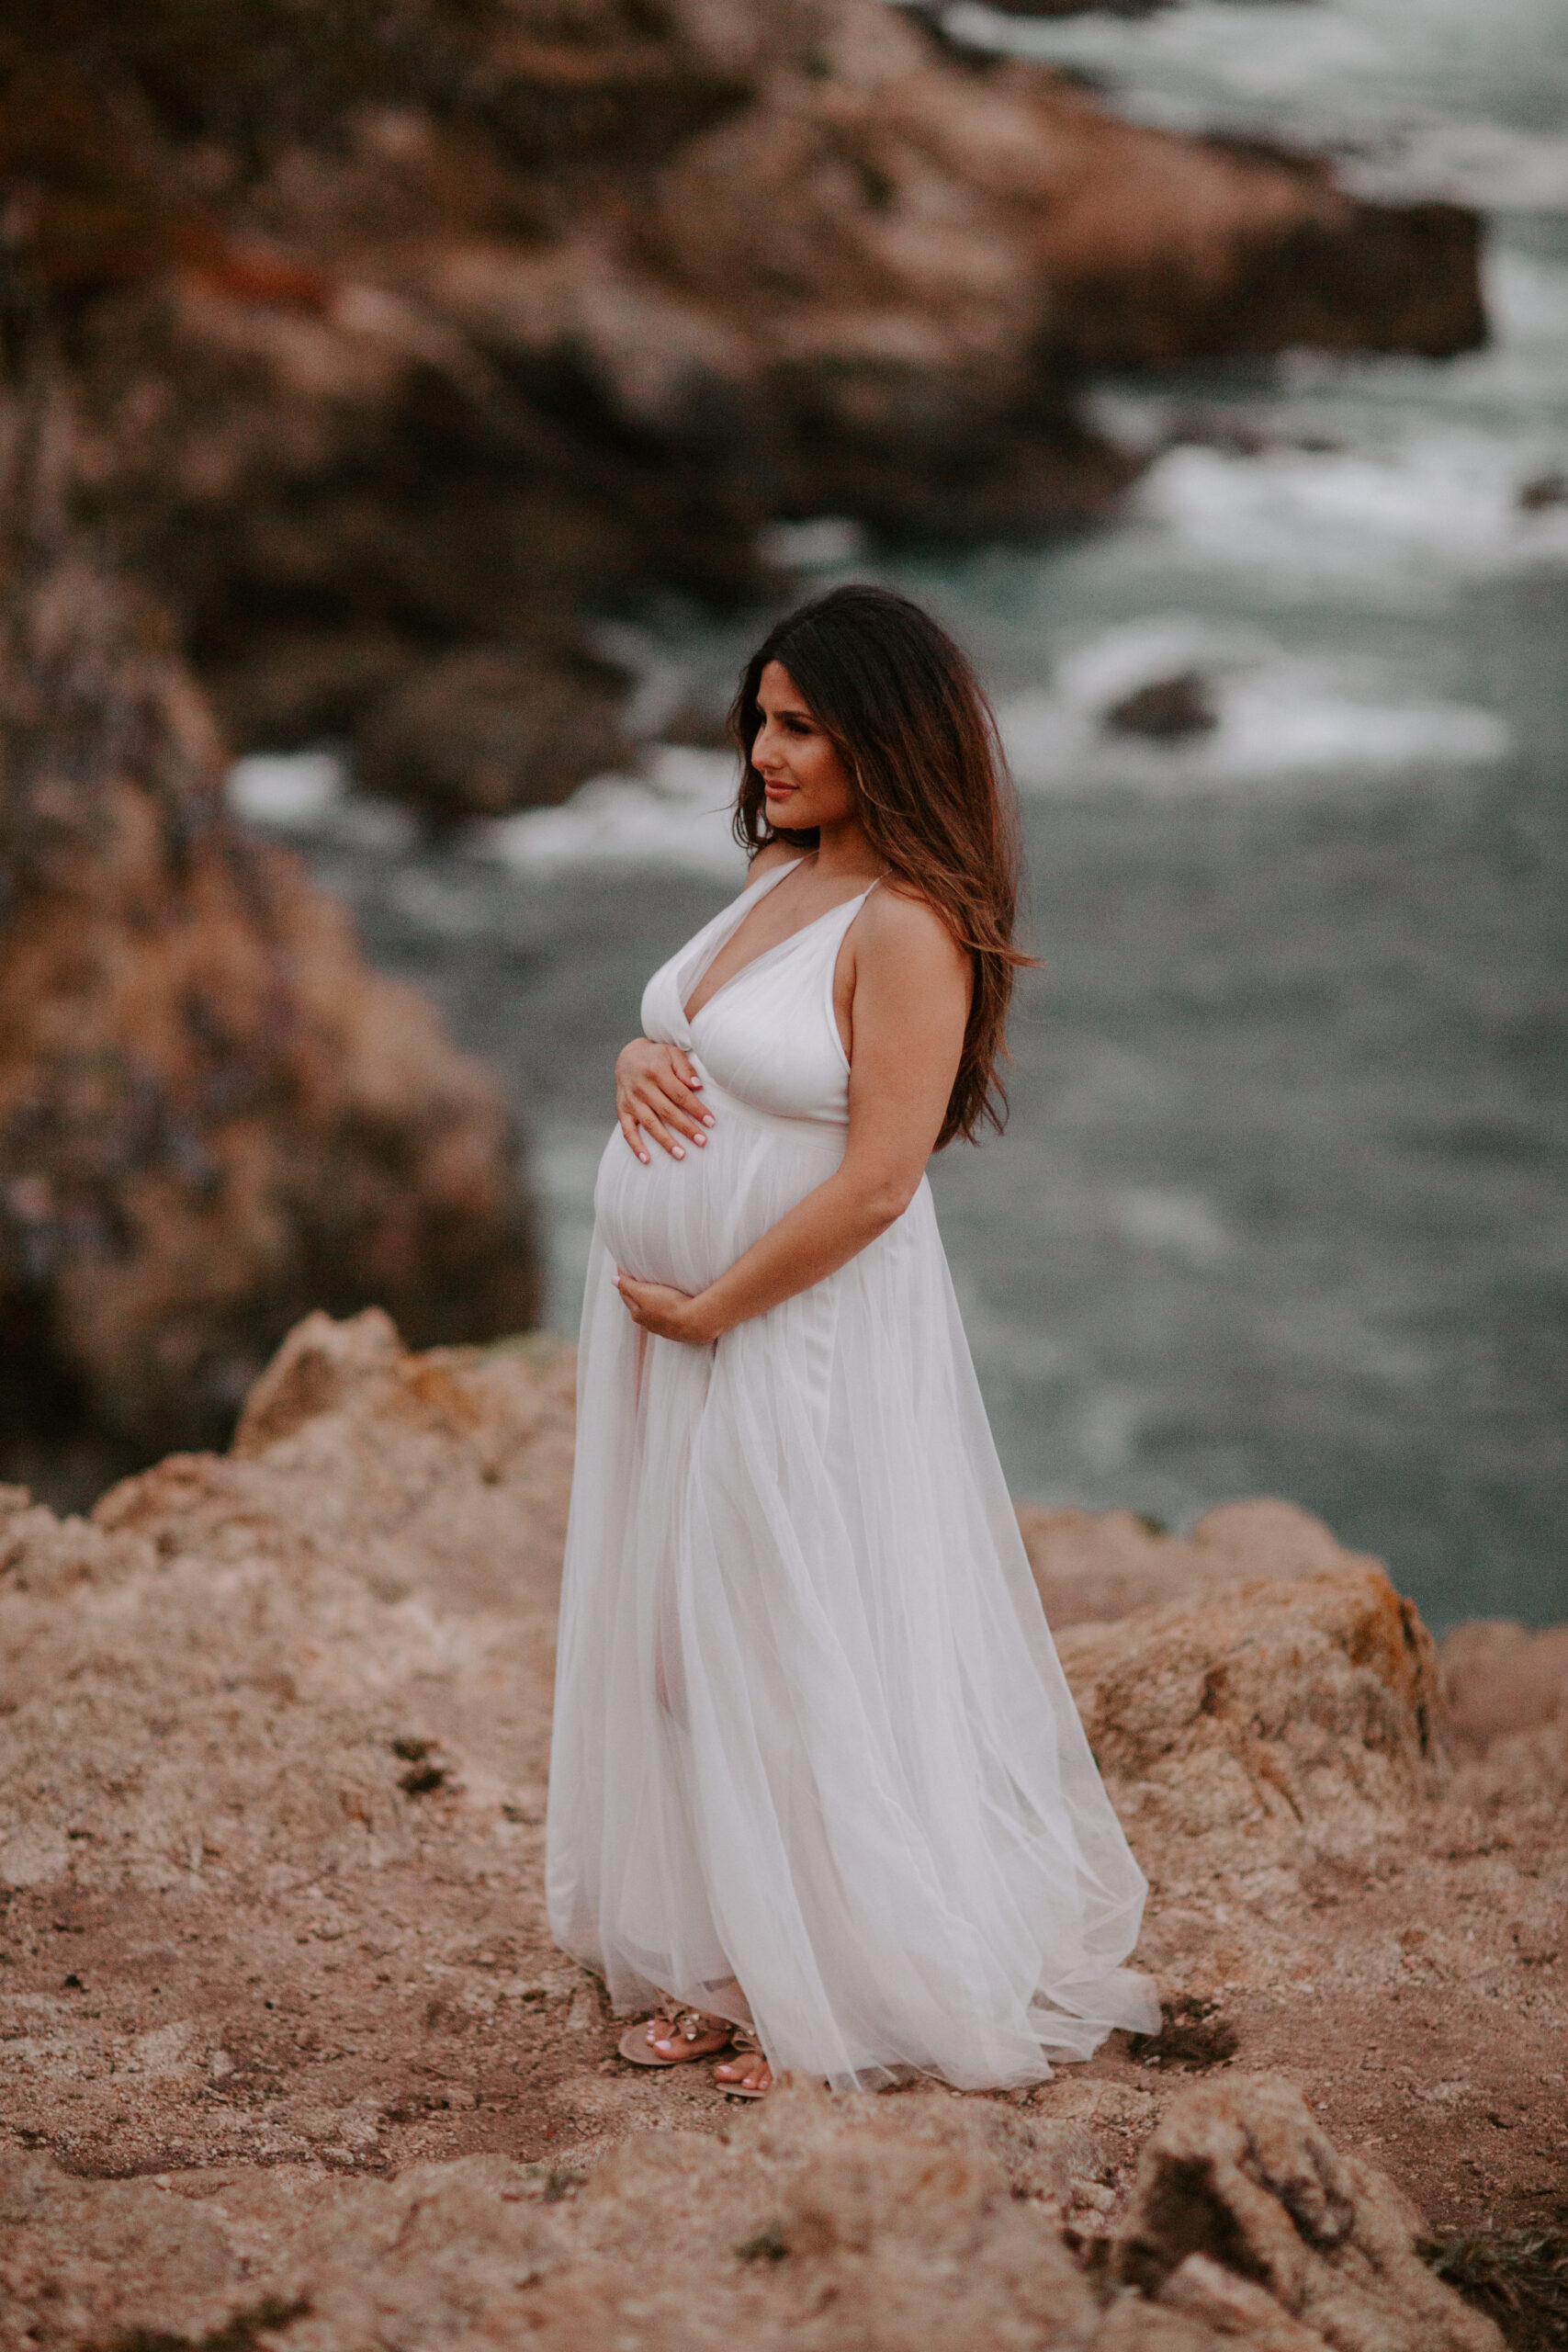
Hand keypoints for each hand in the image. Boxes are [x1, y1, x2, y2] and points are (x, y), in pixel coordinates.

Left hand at [614, 1271, 723, 1344]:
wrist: (695, 1322)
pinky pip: (665, 1314)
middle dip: (633, 1290)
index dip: (623, 1279)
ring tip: (651, 1288)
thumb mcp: (643, 1293)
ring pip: (651, 1309)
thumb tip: (613, 1280)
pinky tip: (668, 1302)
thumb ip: (628, 1286)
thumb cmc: (669, 1306)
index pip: (625, 1292)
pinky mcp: (677, 1326)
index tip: (624, 1266)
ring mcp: (663, 1326)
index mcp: (637, 1313)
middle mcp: (648, 1322)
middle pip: (636, 1302)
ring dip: (649, 1299)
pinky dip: (661, 1306)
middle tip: (635, 1276)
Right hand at [615, 1039, 713, 1163]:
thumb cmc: (655, 1057)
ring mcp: (631, 1101)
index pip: (680, 1095)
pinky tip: (647, 1159)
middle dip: (686, 1128)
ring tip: (681, 1155)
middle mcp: (642, 1088)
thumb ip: (685, 1068)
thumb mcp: (672, 1053)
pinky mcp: (622, 1110)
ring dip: (665, 1141)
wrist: (627, 1057)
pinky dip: (636, 1146)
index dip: (696, 1109)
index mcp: (657, 1072)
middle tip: (702, 1141)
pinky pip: (628, 1131)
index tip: (711, 1122)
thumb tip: (697, 1085)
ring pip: (650, 1124)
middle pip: (667, 1112)